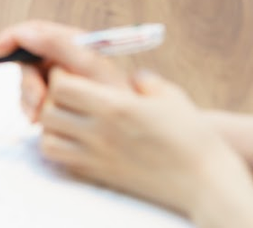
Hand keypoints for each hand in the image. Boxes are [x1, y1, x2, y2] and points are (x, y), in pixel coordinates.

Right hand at [0, 20, 130, 120]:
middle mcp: (63, 62)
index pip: (36, 31)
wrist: (133, 134)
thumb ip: (59, 45)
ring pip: (26, 84)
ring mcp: (57, 85)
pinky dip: (30, 110)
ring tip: (41, 116)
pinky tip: (39, 121)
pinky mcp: (53, 105)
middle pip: (27, 60)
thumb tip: (26, 32)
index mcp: (73, 46)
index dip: (13, 36)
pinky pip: (29, 103)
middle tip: (36, 101)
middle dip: (27, 80)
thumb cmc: (118, 99)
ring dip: (29, 99)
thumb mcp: (91, 68)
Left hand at [40, 68, 252, 222]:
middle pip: (47, 111)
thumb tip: (130, 76)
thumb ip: (143, 80)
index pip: (61, 85)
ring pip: (47, 139)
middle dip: (49, 98)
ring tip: (69, 117)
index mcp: (116, 106)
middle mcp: (100, 133)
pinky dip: (61, 148)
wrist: (204, 181)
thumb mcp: (170, 94)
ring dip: (51, 125)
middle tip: (67, 93)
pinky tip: (78, 139)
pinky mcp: (100, 177)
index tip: (71, 71)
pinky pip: (63, 161)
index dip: (59, 74)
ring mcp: (98, 158)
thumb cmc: (192, 135)